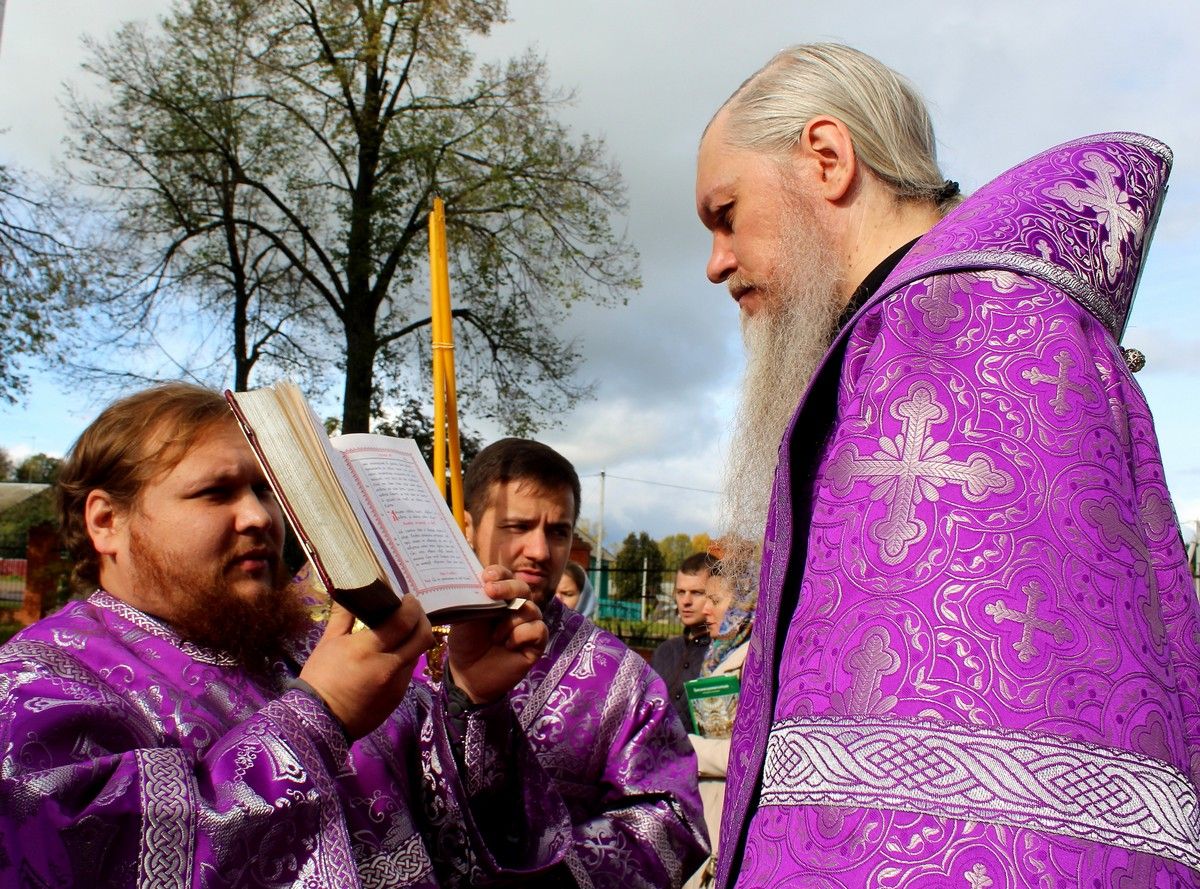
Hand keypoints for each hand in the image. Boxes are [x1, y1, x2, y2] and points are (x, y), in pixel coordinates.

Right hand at [299, 596, 434, 739]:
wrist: (318, 721)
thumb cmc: (320, 678)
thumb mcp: (328, 643)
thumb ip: (344, 616)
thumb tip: (353, 592)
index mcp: (367, 650)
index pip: (403, 622)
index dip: (411, 606)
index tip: (408, 598)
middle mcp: (388, 667)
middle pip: (423, 637)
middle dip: (423, 620)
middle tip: (413, 612)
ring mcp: (396, 685)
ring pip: (417, 655)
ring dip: (414, 640)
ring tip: (402, 632)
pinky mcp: (397, 698)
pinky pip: (408, 672)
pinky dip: (404, 659)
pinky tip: (391, 655)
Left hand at [448, 565, 547, 704]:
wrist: (467, 675)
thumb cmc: (465, 643)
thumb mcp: (465, 617)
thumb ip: (475, 599)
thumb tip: (483, 582)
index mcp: (499, 597)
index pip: (506, 576)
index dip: (500, 573)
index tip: (487, 576)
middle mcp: (516, 607)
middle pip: (523, 588)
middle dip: (508, 587)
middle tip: (490, 591)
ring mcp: (527, 625)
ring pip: (531, 609)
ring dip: (510, 621)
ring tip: (494, 637)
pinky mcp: (536, 644)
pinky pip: (538, 629)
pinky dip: (522, 635)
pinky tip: (508, 646)